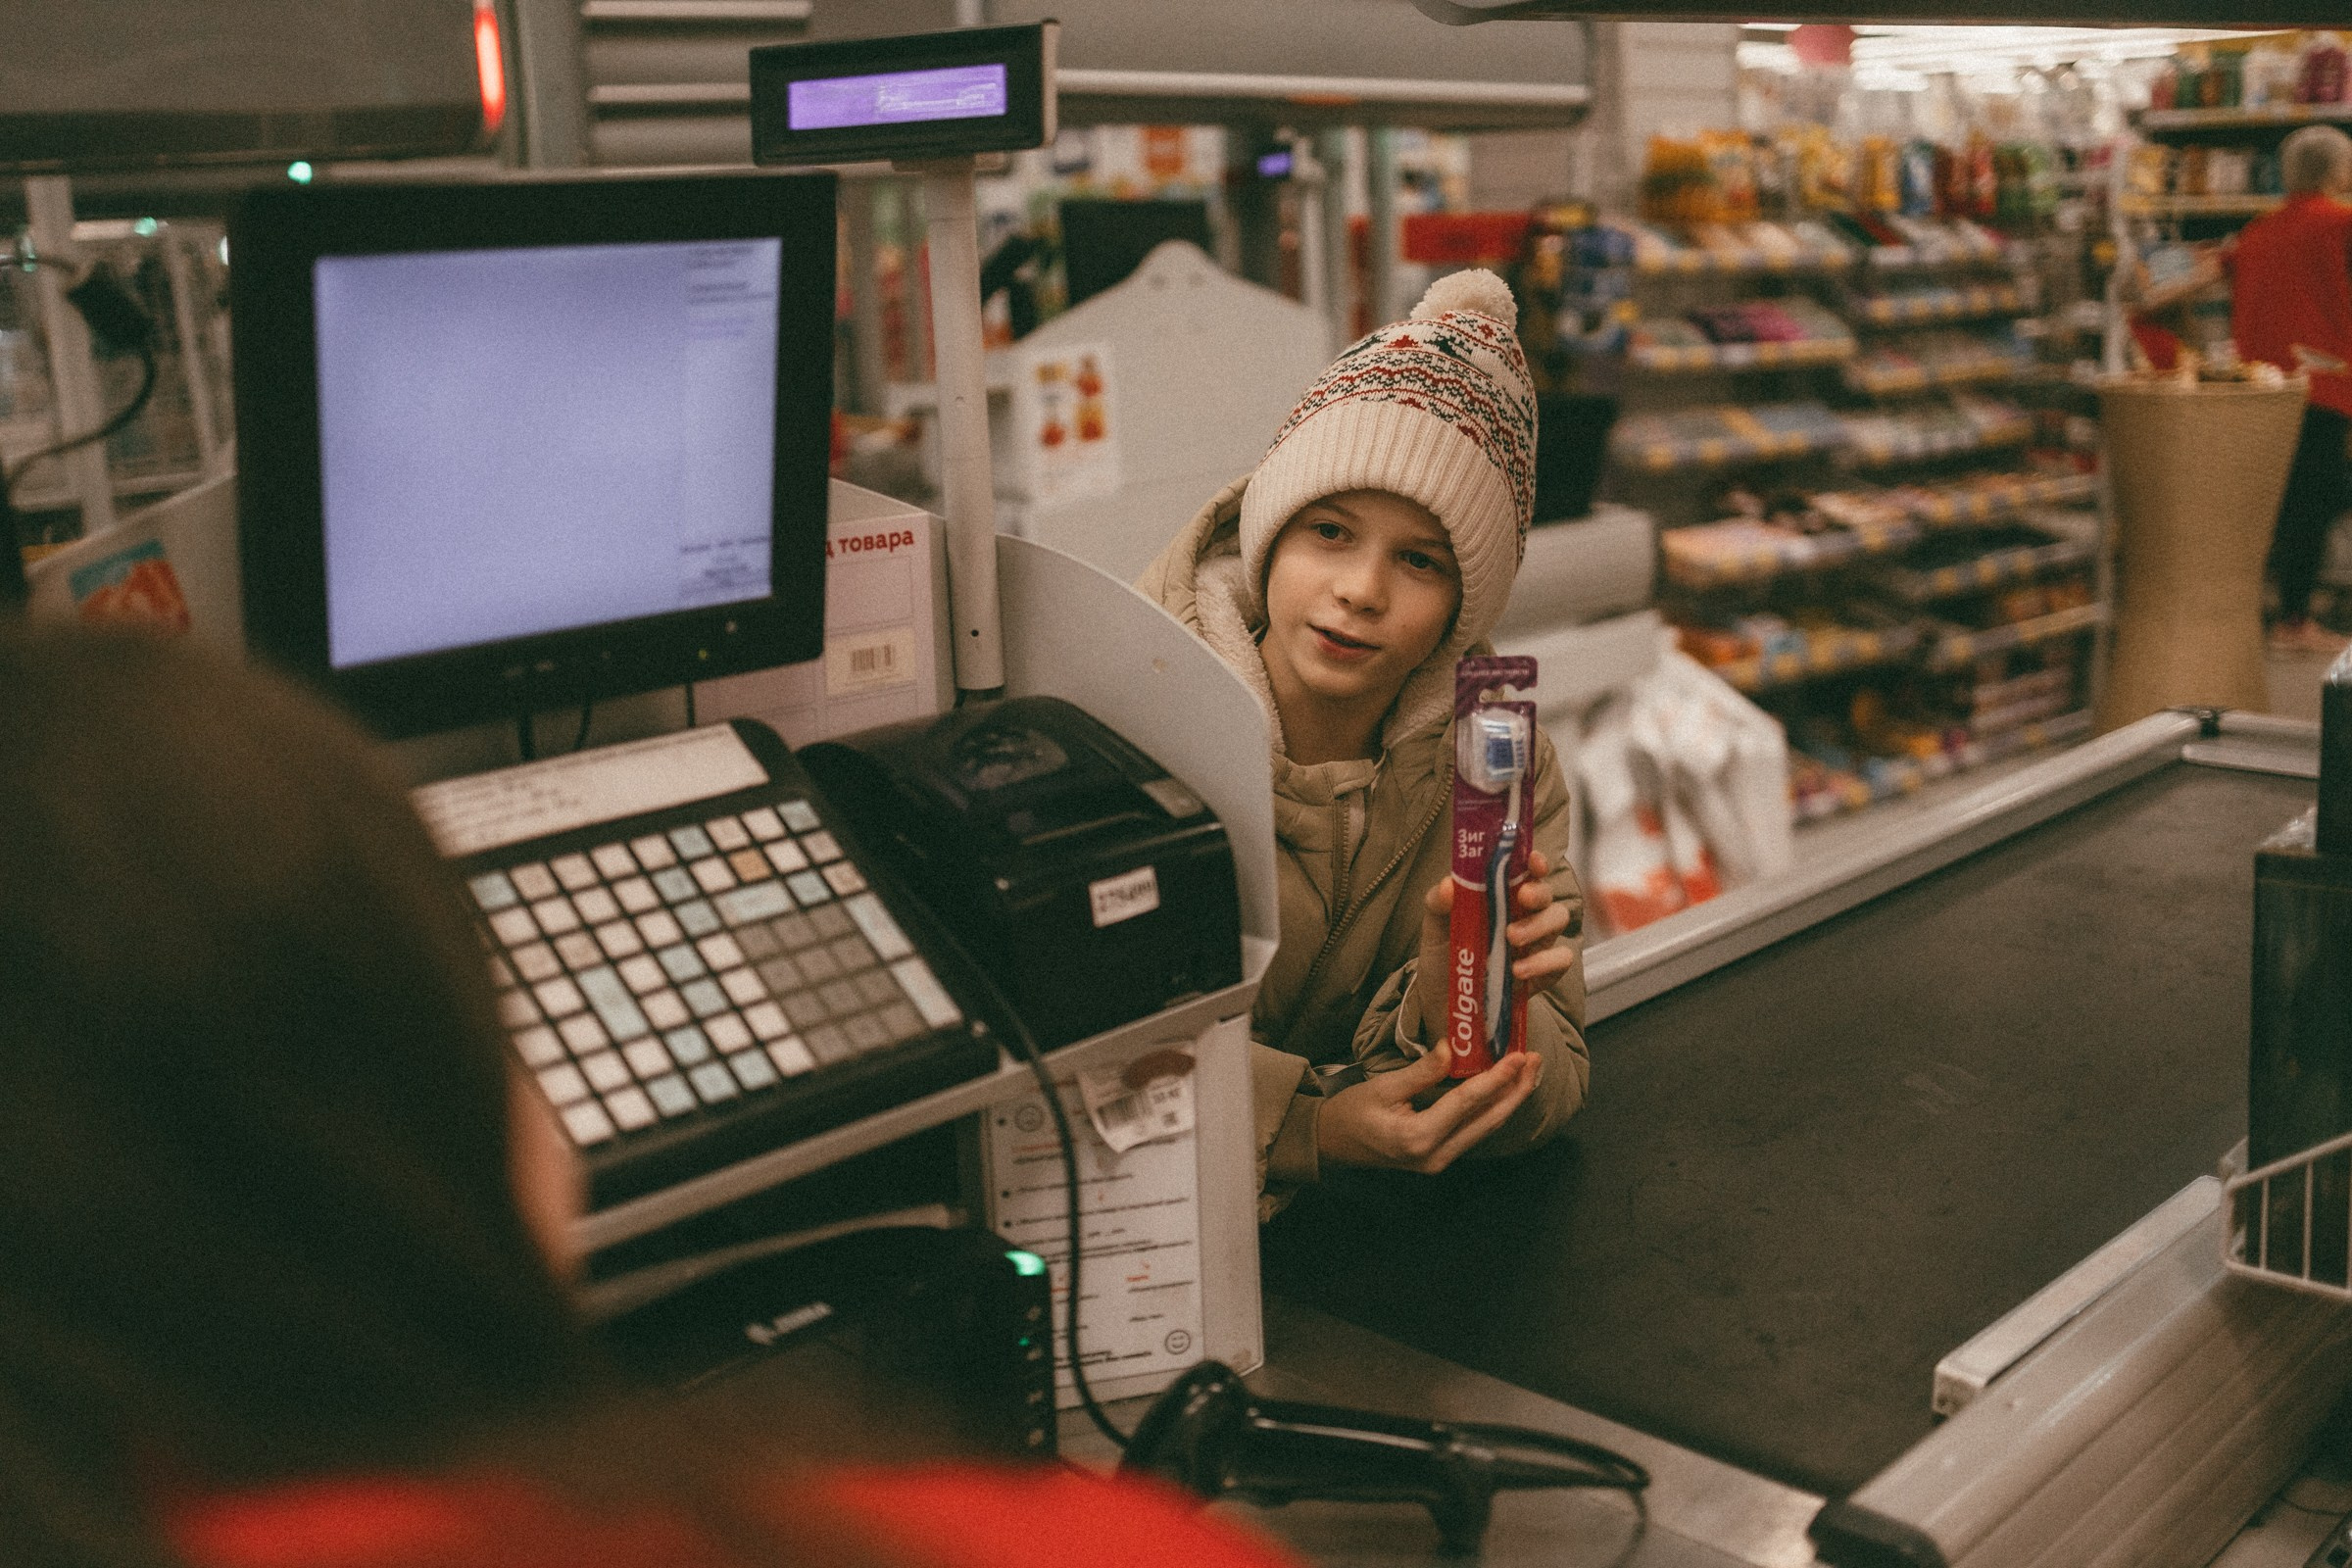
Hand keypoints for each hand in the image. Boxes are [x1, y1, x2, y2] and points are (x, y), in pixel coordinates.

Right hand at [1314, 1038, 1541, 1173]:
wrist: (1331, 1144)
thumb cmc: (1351, 1113)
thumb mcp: (1383, 1086)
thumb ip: (1422, 1071)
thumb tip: (1453, 1048)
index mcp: (1418, 1137)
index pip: (1467, 1103)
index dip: (1496, 1078)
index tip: (1518, 1056)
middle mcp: (1435, 1156)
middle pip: (1488, 1121)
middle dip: (1516, 1091)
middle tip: (1535, 1061)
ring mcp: (1440, 1161)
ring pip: (1486, 1128)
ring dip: (1509, 1100)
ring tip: (1528, 1072)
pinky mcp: (1440, 1157)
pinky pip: (1474, 1132)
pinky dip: (1492, 1109)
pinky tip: (1504, 1090)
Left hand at [1407, 850, 1577, 1039]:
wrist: (1444, 1007)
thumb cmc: (1444, 960)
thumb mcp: (1433, 930)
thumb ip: (1437, 904)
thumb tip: (1449, 885)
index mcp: (1501, 898)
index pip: (1525, 871)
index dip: (1535, 862)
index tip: (1533, 860)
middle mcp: (1523, 915)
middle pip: (1547, 894)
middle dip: (1539, 892)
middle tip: (1521, 898)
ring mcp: (1536, 944)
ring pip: (1558, 920)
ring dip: (1539, 925)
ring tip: (1512, 938)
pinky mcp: (1542, 974)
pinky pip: (1560, 960)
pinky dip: (1544, 962)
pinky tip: (1519, 971)